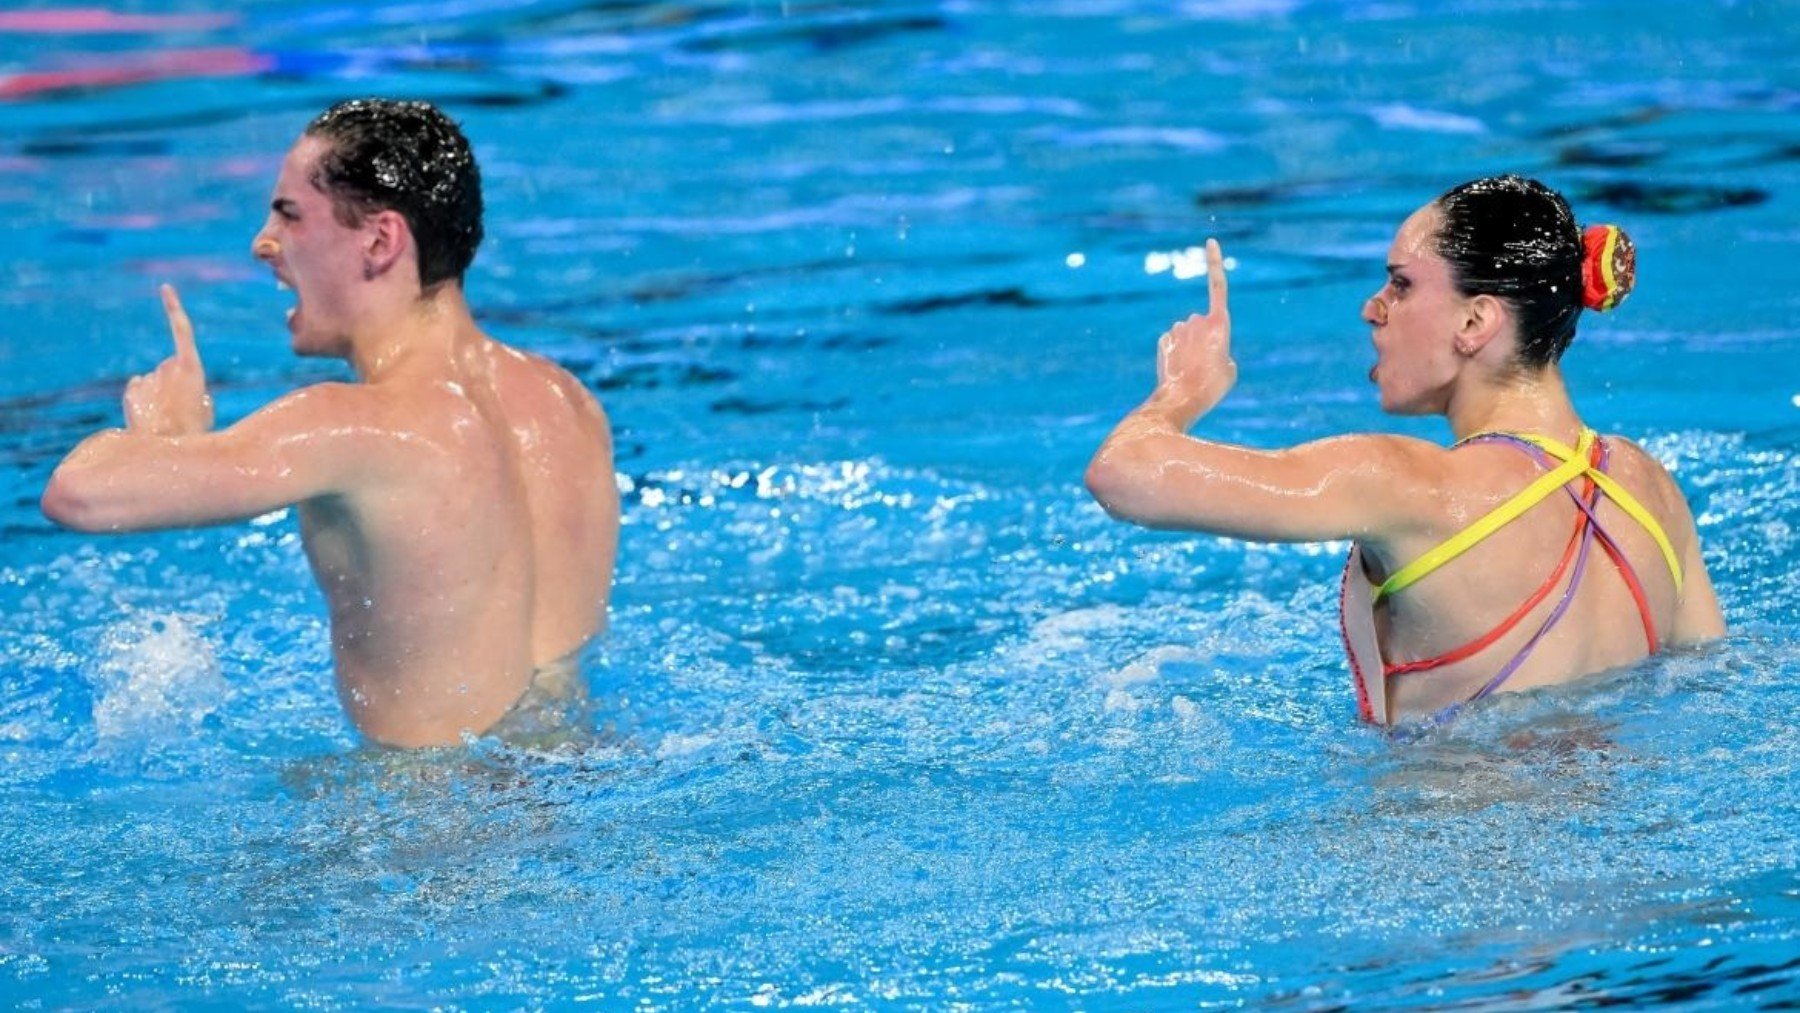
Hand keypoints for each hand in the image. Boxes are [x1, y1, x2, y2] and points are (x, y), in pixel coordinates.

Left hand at [124, 285, 214, 435]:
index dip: (174, 308)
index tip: (165, 288)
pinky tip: (149, 418)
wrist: (168, 450)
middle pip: (170, 366)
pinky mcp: (131, 389)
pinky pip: (137, 390)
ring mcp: (147, 377)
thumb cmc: (195, 432)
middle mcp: (167, 366)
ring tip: (166, 417)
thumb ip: (193, 390)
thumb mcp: (205, 409)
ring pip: (153, 380)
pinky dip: (142, 401)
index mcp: (192, 368)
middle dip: (173, 381)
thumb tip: (181, 387)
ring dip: (158, 394)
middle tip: (181, 408)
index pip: (182, 331)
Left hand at [1153, 239, 1235, 422]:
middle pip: (1204, 321)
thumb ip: (1223, 352)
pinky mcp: (1164, 340)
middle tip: (1207, 363)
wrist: (1181, 400)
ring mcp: (1178, 329)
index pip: (1218, 286)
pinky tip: (1178, 369)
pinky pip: (1174, 342)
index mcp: (1219, 323)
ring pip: (1188, 332)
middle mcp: (1197, 320)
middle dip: (1205, 336)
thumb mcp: (1230, 371)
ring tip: (1193, 369)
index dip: (1214, 263)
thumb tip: (1210, 350)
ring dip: (1191, 346)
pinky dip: (1177, 353)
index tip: (1210, 242)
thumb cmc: (1212, 387)